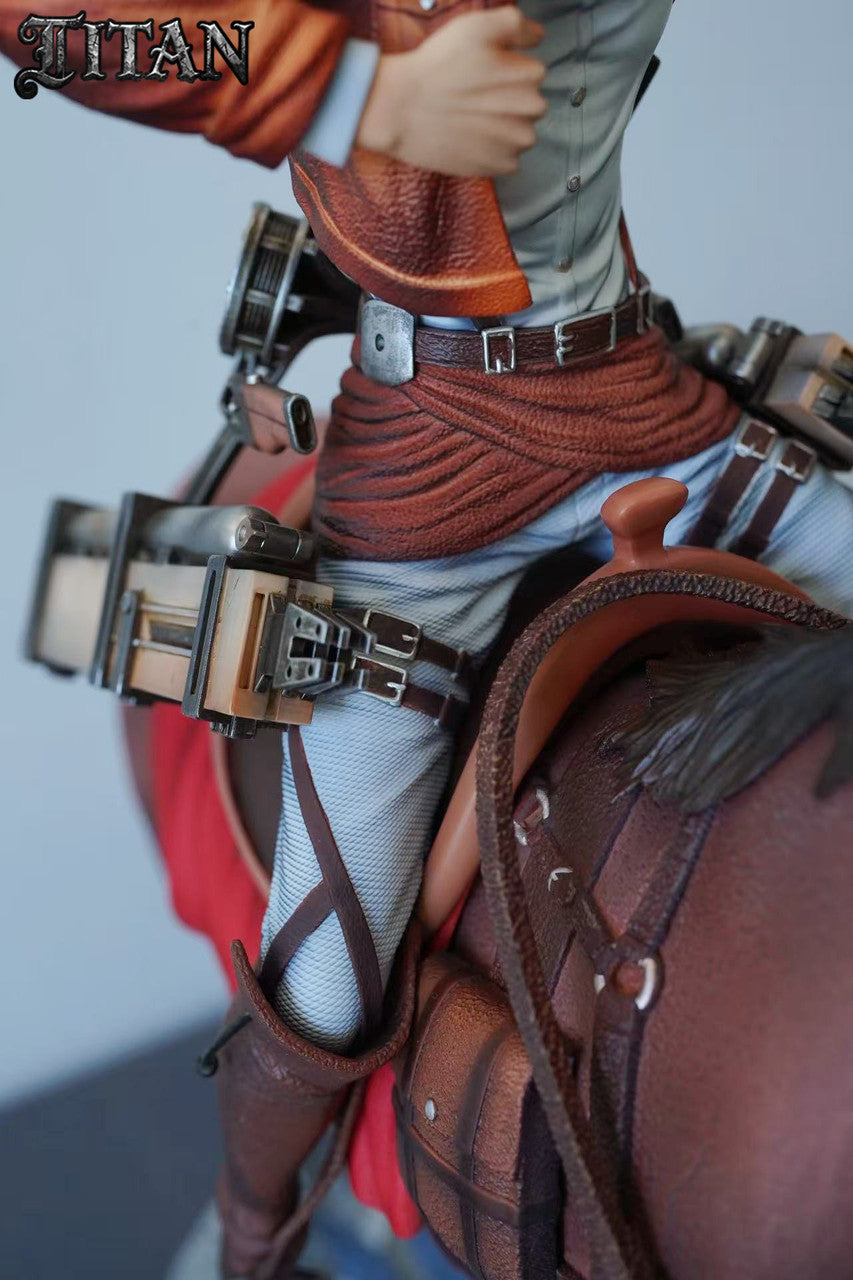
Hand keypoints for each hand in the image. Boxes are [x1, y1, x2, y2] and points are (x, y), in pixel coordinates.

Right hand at [356, 5, 545, 176]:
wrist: (403, 111)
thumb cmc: (439, 66)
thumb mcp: (477, 26)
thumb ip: (516, 24)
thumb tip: (537, 36)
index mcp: (531, 75)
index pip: (530, 71)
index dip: (504, 70)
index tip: (480, 73)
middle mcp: (532, 112)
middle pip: (527, 103)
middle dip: (507, 99)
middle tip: (472, 96)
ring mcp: (517, 143)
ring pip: (518, 131)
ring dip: (501, 126)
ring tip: (470, 118)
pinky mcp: (500, 167)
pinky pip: (505, 156)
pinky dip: (490, 149)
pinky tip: (469, 138)